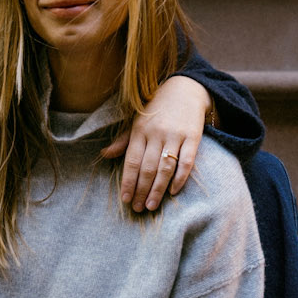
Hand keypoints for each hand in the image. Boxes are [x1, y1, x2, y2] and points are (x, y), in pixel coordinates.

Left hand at [101, 74, 212, 212]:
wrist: (185, 88)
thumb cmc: (157, 108)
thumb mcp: (137, 121)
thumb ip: (124, 141)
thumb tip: (105, 155)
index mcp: (140, 130)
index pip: (131, 161)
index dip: (128, 182)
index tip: (125, 199)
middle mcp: (156, 133)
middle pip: (147, 168)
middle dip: (141, 190)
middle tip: (139, 208)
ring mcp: (175, 135)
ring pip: (165, 167)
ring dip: (157, 189)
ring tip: (152, 205)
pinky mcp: (193, 136)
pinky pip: (186, 161)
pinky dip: (180, 178)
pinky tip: (174, 192)